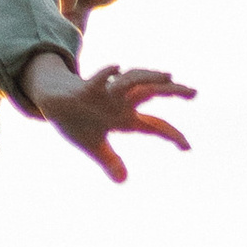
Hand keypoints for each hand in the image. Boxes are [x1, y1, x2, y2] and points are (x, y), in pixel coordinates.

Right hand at [20, 53, 195, 183]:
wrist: (51, 101)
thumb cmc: (77, 121)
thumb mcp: (94, 147)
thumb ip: (111, 161)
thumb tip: (123, 180)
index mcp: (124, 118)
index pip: (153, 125)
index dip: (171, 135)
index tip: (187, 148)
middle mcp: (119, 102)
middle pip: (150, 93)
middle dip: (172, 92)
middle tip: (195, 93)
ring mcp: (104, 94)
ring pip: (130, 82)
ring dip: (148, 77)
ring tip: (168, 75)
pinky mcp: (85, 90)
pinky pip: (97, 81)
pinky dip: (106, 74)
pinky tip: (116, 66)